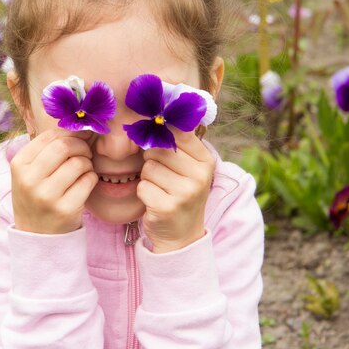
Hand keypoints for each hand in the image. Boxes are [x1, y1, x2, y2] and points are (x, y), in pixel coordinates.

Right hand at [10, 129, 97, 233]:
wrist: (37, 237)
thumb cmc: (38, 196)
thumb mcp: (30, 172)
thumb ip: (48, 149)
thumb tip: (79, 124)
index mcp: (19, 165)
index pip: (50, 136)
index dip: (70, 132)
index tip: (80, 136)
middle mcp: (29, 180)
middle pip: (65, 146)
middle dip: (81, 146)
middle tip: (85, 153)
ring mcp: (46, 196)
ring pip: (79, 163)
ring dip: (87, 163)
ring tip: (83, 171)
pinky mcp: (65, 209)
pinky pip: (88, 180)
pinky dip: (91, 178)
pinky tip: (84, 184)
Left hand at [137, 129, 214, 252]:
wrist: (182, 234)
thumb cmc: (180, 192)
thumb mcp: (188, 167)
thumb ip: (177, 143)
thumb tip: (157, 114)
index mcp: (206, 160)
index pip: (178, 133)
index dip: (162, 135)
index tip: (159, 143)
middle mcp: (200, 175)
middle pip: (159, 149)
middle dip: (153, 160)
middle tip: (163, 175)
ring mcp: (185, 192)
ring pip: (149, 168)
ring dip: (148, 178)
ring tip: (161, 189)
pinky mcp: (168, 207)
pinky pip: (142, 186)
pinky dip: (144, 193)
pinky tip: (155, 201)